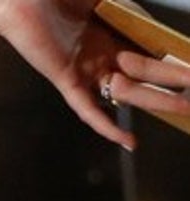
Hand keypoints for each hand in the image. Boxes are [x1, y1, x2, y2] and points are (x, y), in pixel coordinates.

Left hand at [0, 0, 189, 147]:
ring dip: (155, 101)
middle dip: (174, 84)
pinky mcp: (66, 79)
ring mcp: (85, 70)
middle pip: (145, 75)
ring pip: (126, 93)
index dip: (174, 62)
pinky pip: (88, 109)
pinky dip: (107, 127)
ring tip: (184, 107)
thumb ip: (126, 4)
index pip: (150, 53)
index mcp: (112, 35)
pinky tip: (128, 142)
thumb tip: (145, 4)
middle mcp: (101, 56)